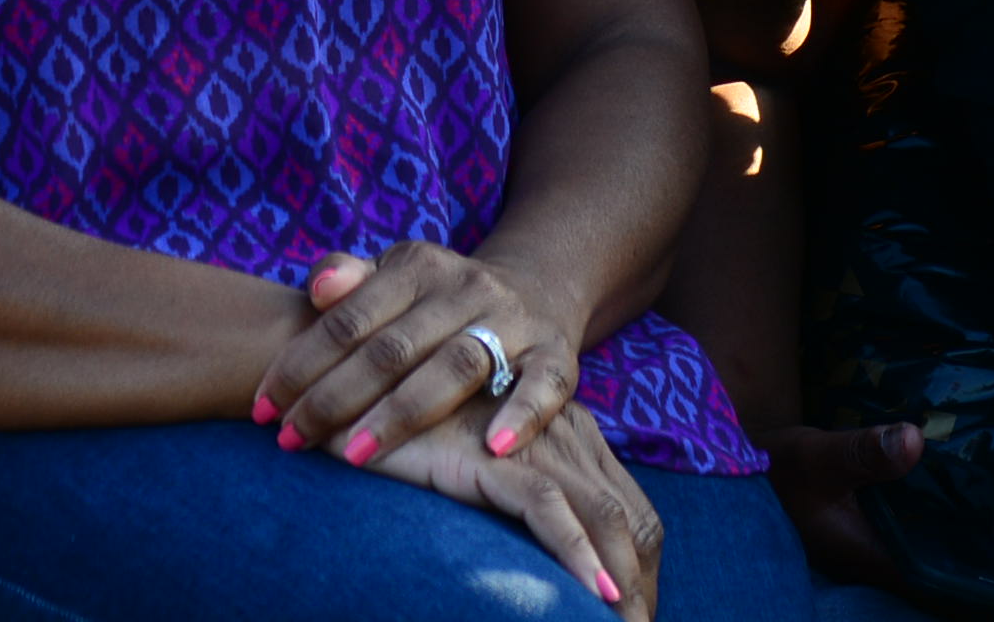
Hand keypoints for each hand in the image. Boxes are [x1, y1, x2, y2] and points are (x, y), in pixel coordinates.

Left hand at [258, 244, 582, 468]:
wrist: (536, 285)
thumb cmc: (435, 298)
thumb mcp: (392, 277)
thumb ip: (348, 280)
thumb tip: (317, 288)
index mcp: (416, 266)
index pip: (348, 318)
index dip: (301, 363)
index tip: (263, 409)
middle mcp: (465, 287)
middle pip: (393, 348)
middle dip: (336, 398)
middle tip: (292, 441)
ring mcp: (514, 321)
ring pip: (455, 367)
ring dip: (403, 414)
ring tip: (357, 456)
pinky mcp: (558, 355)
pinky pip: (544, 385)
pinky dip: (521, 414)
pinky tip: (492, 449)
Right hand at [356, 397, 662, 611]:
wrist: (351, 394)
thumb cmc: (414, 442)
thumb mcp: (486, 476)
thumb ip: (522, 503)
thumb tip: (545, 568)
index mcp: (571, 434)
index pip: (630, 509)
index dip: (640, 568)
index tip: (630, 614)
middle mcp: (565, 432)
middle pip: (633, 518)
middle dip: (643, 583)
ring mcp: (532, 440)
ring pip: (604, 515)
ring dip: (624, 582)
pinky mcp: (489, 453)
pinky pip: (547, 506)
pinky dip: (578, 552)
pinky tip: (595, 593)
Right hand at [761, 422, 993, 594]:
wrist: (763, 477)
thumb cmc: (784, 476)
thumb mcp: (819, 460)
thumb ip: (866, 454)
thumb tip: (917, 438)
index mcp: (902, 571)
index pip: (984, 602)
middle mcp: (922, 573)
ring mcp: (927, 555)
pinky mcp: (925, 535)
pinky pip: (982, 538)